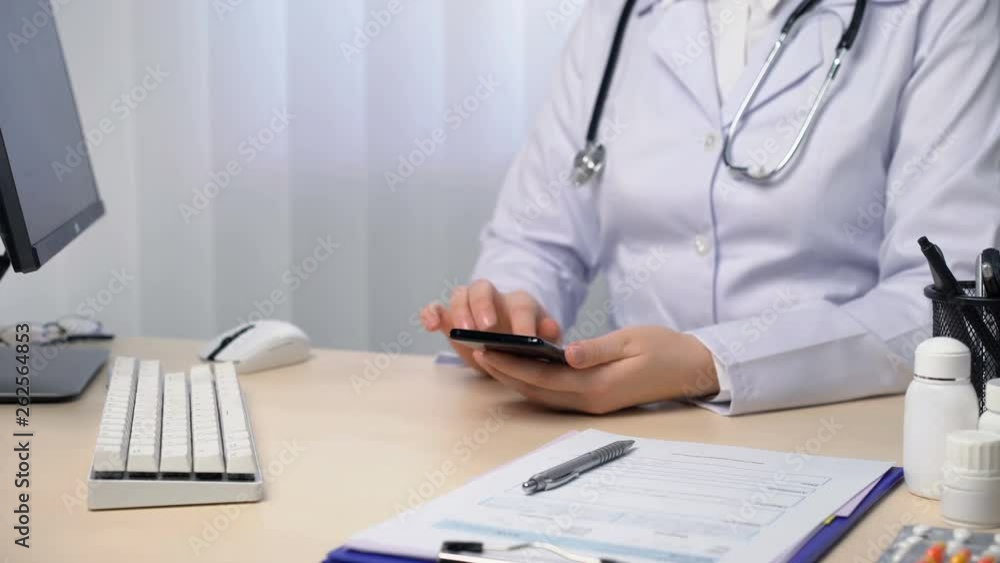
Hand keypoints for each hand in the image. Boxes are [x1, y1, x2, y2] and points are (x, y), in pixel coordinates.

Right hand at [419, 279, 561, 372]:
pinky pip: (437, 309)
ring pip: (460, 295)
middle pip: (483, 289)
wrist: (508, 350)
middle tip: (486, 329)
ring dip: (459, 311)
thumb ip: (549, 336)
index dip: (523, 321)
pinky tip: (430, 326)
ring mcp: (468, 306)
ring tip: (459, 331)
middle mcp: (492, 298)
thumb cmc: (527, 346)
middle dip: (484, 306)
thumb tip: (552, 328)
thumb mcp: (543, 344)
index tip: (525, 340)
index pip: (521, 305)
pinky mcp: (449, 317)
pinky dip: (431, 313)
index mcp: (519, 304)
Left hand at [473, 325, 718, 413]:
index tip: (488, 349)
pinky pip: (555, 394)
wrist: (690, 369)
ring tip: (490, 359)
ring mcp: (592, 403)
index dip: (513, 365)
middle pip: (537, 390)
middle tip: (477, 352)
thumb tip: (568, 353)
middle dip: (505, 373)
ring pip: (543, 395)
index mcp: (598, 385)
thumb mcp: (632, 341)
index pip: (544, 377)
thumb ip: (598, 349)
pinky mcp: (594, 399)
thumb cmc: (664, 349)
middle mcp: (590, 400)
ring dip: (515, 379)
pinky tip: (519, 369)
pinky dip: (533, 383)